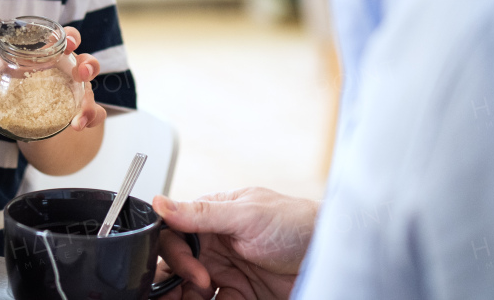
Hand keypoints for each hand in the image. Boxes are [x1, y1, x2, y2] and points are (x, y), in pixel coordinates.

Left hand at [0, 26, 106, 131]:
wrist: (35, 112)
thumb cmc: (24, 81)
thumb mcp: (5, 72)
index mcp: (55, 54)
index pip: (67, 39)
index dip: (70, 37)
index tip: (67, 42)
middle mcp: (71, 70)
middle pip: (88, 60)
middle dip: (88, 64)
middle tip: (79, 71)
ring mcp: (79, 91)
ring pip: (92, 91)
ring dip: (89, 103)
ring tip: (79, 114)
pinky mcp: (82, 111)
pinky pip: (94, 115)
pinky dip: (89, 120)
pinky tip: (77, 126)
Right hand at [152, 187, 318, 299]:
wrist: (332, 256)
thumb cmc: (295, 224)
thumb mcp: (247, 215)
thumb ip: (202, 213)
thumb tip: (160, 202)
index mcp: (211, 218)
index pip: (174, 235)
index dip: (176, 256)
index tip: (196, 274)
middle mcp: (214, 245)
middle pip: (177, 267)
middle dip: (172, 284)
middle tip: (181, 297)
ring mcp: (227, 272)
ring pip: (190, 291)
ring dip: (185, 298)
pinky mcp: (241, 296)